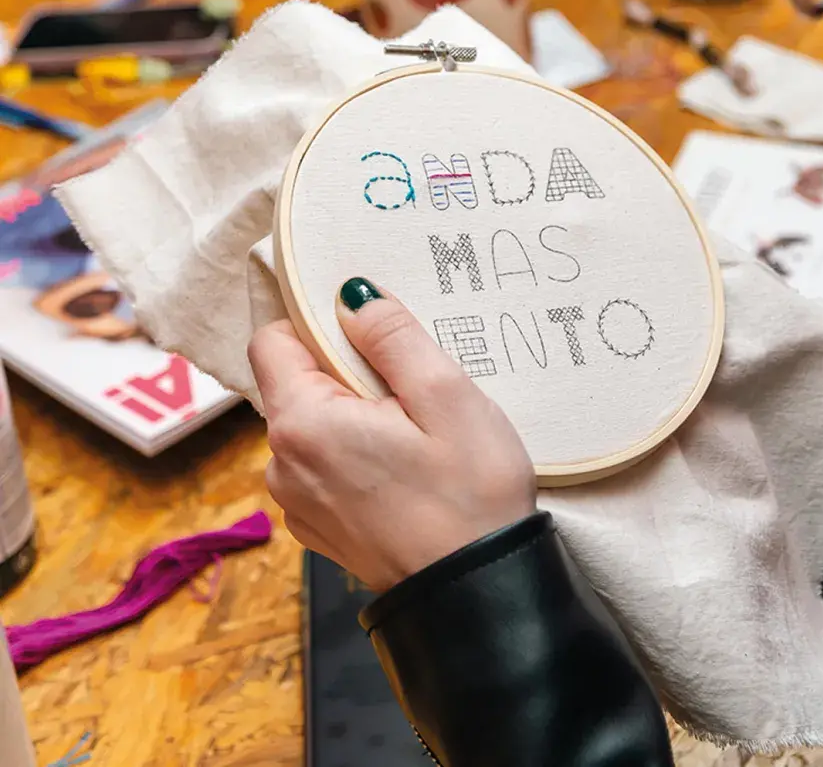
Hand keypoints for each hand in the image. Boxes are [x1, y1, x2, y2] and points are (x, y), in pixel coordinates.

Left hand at [250, 284, 536, 592]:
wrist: (479, 599)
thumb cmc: (469, 498)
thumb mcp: (446, 395)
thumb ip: (392, 335)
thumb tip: (351, 295)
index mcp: (302, 425)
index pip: (270, 340)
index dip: (314, 323)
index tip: (366, 331)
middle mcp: (283, 465)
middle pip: (293, 382)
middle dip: (343, 370)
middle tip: (407, 385)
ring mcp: (299, 502)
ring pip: (310, 424)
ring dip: (351, 413)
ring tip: (412, 429)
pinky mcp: (320, 527)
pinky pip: (323, 465)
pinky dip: (353, 452)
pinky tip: (403, 465)